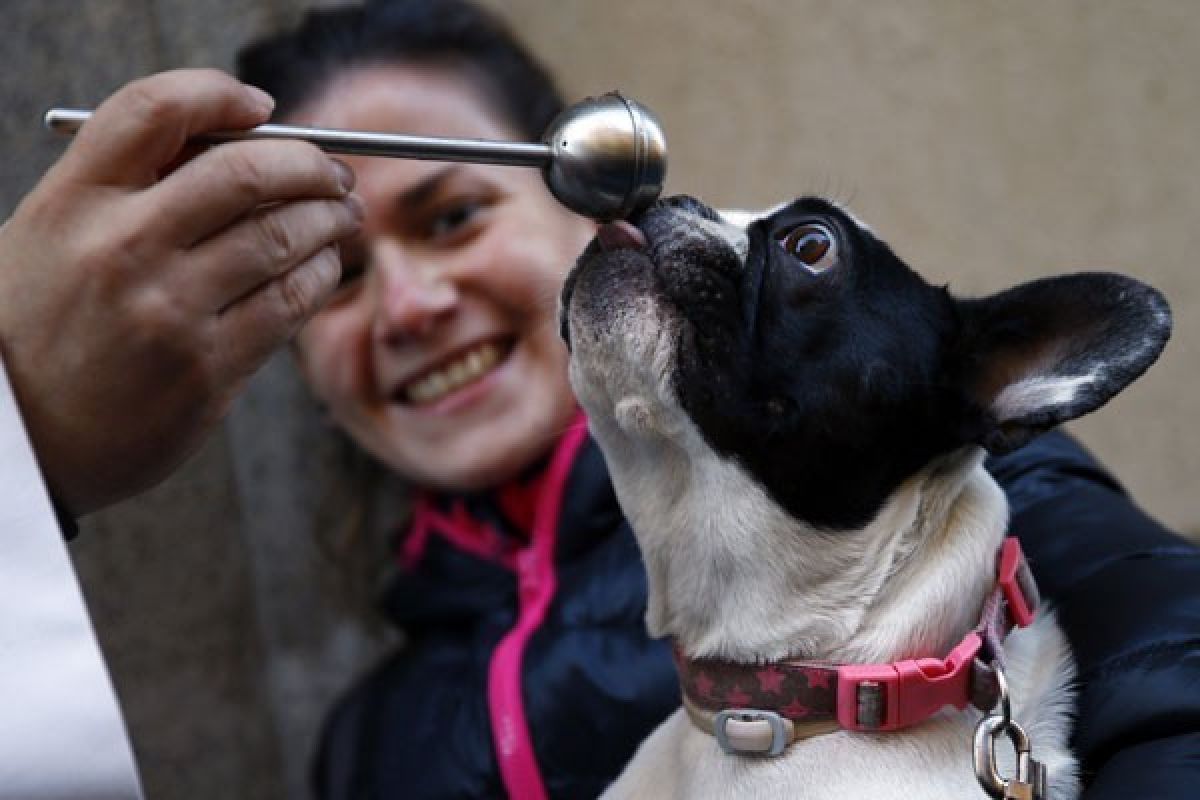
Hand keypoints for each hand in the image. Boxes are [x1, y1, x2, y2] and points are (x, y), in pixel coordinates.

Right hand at [0, 69, 362, 513]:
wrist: (23, 442)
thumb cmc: (45, 328)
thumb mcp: (53, 237)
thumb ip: (126, 188)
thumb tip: (236, 141)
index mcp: (72, 203)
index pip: (154, 111)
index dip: (219, 94)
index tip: (260, 104)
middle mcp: (120, 249)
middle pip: (245, 172)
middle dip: (307, 164)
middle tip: (333, 173)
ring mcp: (168, 312)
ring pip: (281, 238)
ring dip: (328, 218)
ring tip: (342, 215)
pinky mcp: (209, 369)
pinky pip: (289, 303)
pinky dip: (321, 273)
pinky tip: (325, 265)